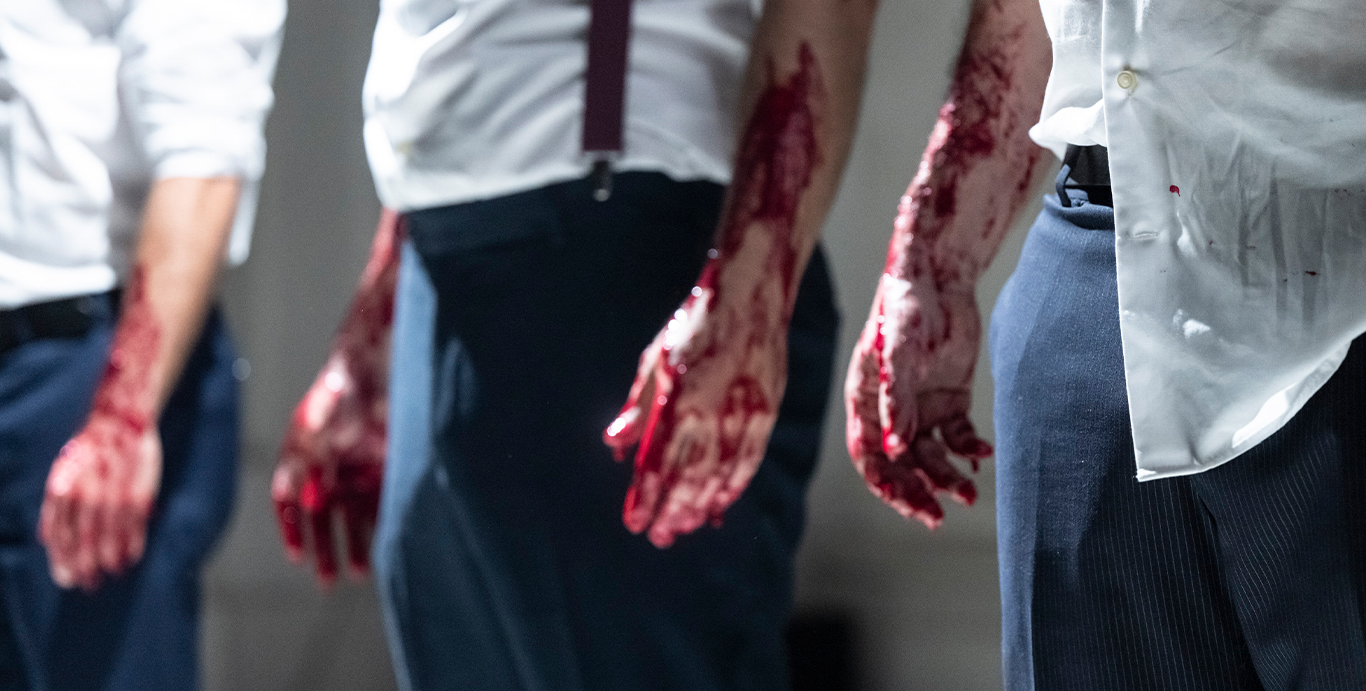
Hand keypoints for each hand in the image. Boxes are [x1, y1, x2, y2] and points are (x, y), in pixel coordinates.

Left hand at [39, 415, 161, 590]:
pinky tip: (130, 559)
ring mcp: (114, 493)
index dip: (63, 561)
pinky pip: (134, 526)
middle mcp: (86, 493)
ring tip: (111, 574)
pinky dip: (132, 545)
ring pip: (109, 536)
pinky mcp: (138, 491)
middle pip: (83, 540)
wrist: (119, 420)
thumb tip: (46, 541)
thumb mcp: (61, 474)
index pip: (60, 536)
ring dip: (109, 560)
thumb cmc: (89, 452)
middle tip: (88, 585)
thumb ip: (54, 507)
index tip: (67, 580)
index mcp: (62, 490)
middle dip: (85, 567)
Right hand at [272, 352, 385, 584]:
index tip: (296, 556)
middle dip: (323, 549)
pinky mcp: (377, 469)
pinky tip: (384, 550)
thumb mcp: (334, 388)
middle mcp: (323, 466)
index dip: (291, 529)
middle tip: (326, 579)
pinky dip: (376, 529)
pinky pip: (374, 506)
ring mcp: (351, 469)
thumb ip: (323, 412)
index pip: (288, 499)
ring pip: (347, 518)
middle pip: (318, 517)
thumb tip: (308, 444)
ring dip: (350, 547)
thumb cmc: (349, 374)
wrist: (379, 360)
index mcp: (301, 450)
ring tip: (357, 575)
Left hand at [605, 262, 787, 547]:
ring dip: (701, 508)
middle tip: (659, 537)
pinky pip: (747, 463)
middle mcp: (712, 414)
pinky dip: (732, 488)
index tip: (634, 523)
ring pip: (720, 478)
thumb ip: (637, 408)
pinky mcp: (765, 414)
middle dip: (672, 512)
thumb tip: (614, 447)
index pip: (657, 464)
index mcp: (679, 400)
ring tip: (686, 528)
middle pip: (689, 480)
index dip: (644, 498)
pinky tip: (720, 505)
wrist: (749, 298)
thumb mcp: (654, 361)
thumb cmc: (693, 326)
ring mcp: (743, 416)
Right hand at [844, 266, 992, 528]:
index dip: (887, 485)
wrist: (938, 274)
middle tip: (937, 518)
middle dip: (916, 492)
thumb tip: (893, 449)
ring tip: (967, 493)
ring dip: (946, 476)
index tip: (911, 506)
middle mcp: (890, 410)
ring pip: (930, 455)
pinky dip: (970, 450)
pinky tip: (984, 456)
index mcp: (865, 401)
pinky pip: (958, 436)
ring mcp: (920, 406)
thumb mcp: (899, 352)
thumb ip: (896, 401)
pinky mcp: (949, 398)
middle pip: (899, 464)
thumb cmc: (906, 305)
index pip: (869, 456)